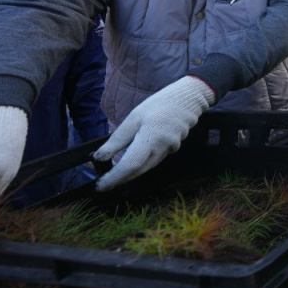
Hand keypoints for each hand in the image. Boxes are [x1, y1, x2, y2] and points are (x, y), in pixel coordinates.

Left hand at [93, 76, 214, 190]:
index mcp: (149, 138)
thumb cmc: (158, 105)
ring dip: (131, 172)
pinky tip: (135, 160)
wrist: (187, 101)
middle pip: (138, 171)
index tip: (100, 185)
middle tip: (103, 183)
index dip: (114, 178)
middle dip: (120, 179)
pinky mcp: (173, 149)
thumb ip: (117, 140)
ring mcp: (170, 150)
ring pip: (147, 167)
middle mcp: (162, 148)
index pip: (130, 165)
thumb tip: (100, 157)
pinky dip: (142, 163)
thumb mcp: (133, 118)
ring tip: (114, 174)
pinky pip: (155, 160)